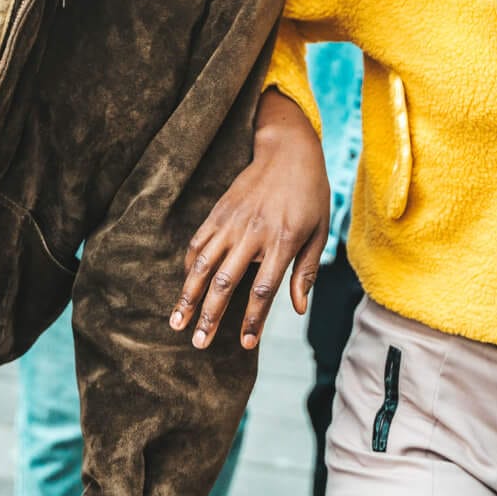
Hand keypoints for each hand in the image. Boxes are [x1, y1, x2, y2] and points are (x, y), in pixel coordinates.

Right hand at [172, 89, 328, 350]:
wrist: (288, 150)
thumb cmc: (310, 194)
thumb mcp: (319, 232)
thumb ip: (306, 272)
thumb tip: (298, 309)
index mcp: (283, 241)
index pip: (263, 290)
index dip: (253, 320)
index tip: (246, 344)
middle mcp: (253, 234)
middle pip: (225, 283)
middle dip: (210, 316)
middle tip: (198, 344)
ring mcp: (231, 222)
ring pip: (202, 264)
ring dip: (188, 295)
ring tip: (177, 322)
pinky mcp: (218, 213)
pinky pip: (198, 243)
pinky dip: (188, 267)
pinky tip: (184, 287)